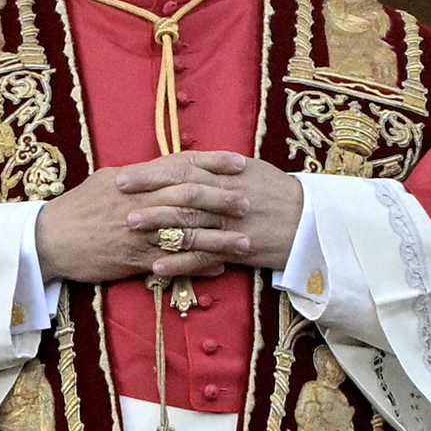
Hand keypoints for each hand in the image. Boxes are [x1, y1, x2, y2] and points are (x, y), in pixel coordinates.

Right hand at [36, 151, 288, 281]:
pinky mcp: (133, 259)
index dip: (213, 162)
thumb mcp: (108, 180)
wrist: (50, 239)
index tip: (240, 163)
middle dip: (223, 199)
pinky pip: (172, 263)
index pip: (181, 164)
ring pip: (186, 233)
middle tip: (250, 202)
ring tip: (245, 242)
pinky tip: (219, 267)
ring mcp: (138, 232)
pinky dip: (198, 266)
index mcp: (136, 179)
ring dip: (219, 238)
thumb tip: (166, 168)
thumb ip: (140, 175)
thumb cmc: (78, 207)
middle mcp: (141, 202)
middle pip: (189, 197)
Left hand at [119, 152, 301, 271]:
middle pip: (181, 192)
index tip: (124, 175)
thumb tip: (185, 164)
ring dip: (158, 226)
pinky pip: (205, 257)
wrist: (312, 223)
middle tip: (117, 198)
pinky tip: (156, 267)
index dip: (151, 172)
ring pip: (190, 222)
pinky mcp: (238, 250)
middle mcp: (227, 196)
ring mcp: (232, 224)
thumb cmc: (278, 193)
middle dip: (147, 195)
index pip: (183, 168)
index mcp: (228, 173)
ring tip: (129, 228)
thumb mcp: (250, 171)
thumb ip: (217, 168)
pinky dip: (180, 262)